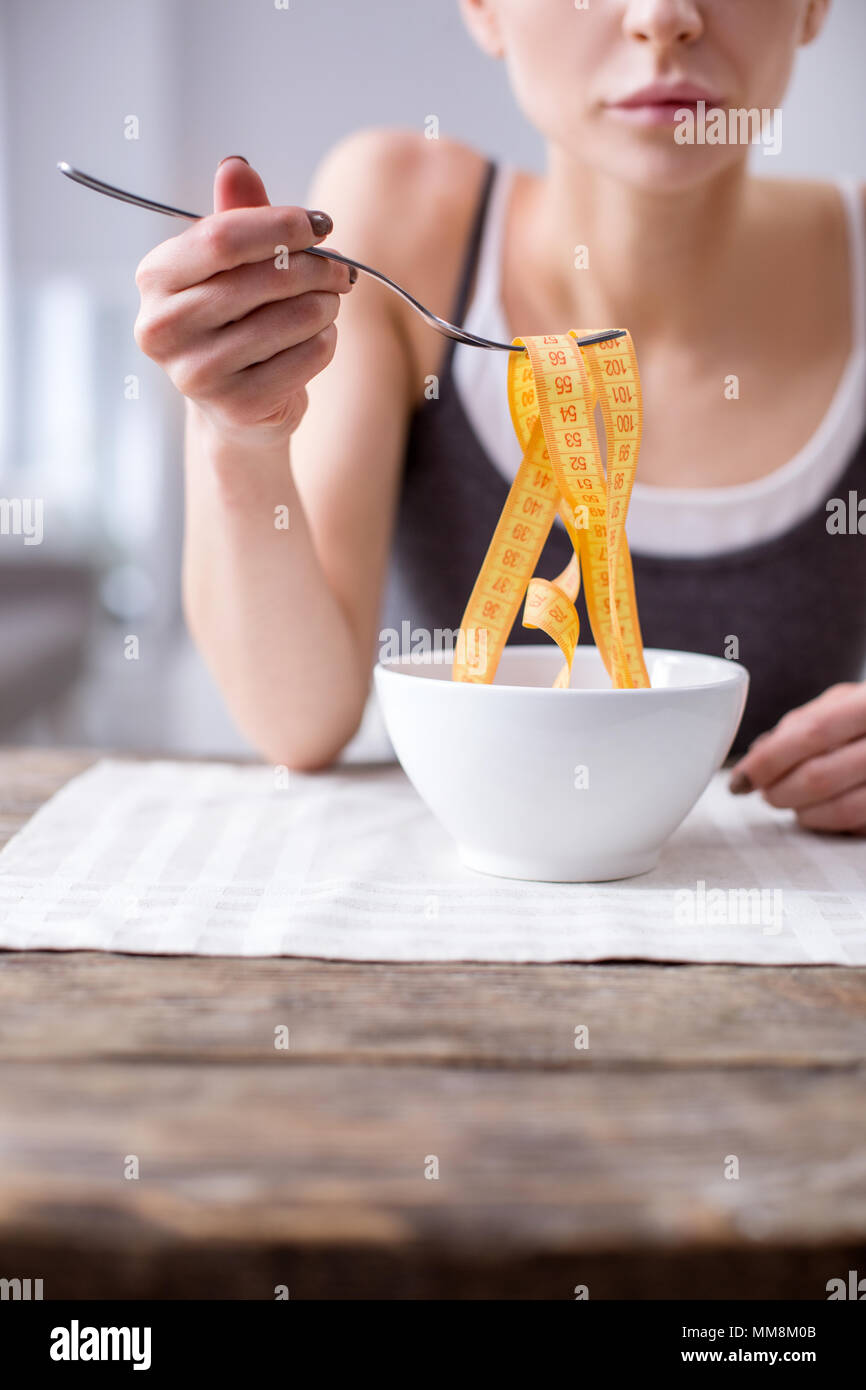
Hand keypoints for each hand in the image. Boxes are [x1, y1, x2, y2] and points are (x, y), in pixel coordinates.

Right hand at [133, 156, 354, 445]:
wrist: (236, 405)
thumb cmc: (235, 320)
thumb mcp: (231, 265)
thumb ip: (235, 217)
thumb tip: (235, 165)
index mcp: (155, 278)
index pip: (221, 238)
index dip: (280, 225)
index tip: (320, 225)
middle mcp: (164, 328)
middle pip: (261, 279)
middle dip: (315, 268)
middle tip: (341, 270)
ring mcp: (196, 373)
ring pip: (289, 320)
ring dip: (325, 305)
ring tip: (330, 303)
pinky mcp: (234, 407)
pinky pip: (304, 359)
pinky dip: (325, 342)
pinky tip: (321, 338)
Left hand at [729, 682, 865, 833]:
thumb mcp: (845, 702)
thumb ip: (800, 725)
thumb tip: (756, 757)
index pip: (809, 734)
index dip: (768, 761)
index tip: (741, 779)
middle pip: (820, 776)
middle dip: (779, 791)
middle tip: (766, 793)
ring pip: (842, 809)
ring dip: (804, 813)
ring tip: (792, 804)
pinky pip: (860, 826)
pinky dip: (832, 824)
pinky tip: (822, 814)